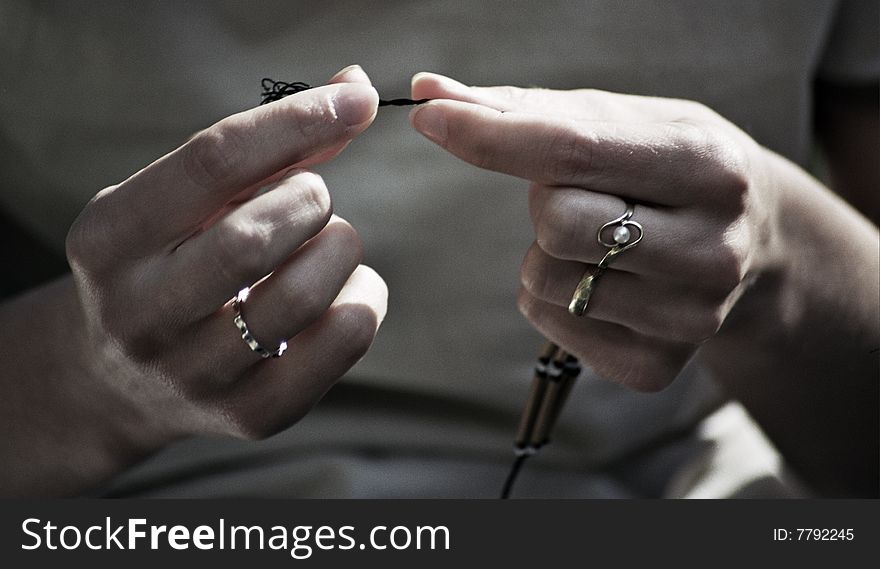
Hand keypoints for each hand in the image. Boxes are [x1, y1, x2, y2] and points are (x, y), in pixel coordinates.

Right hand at [65, 65, 387, 440]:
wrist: (124, 378)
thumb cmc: (168, 265)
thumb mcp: (183, 205)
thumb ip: (264, 151)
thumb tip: (353, 88)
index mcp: (109, 239)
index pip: (211, 163)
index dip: (294, 122)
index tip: (356, 101)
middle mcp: (139, 313)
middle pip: (254, 237)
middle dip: (310, 200)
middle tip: (313, 200)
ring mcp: (193, 373)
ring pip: (303, 294)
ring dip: (341, 248)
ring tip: (328, 244)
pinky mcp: (250, 415)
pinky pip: (342, 342)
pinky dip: (363, 299)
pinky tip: (343, 291)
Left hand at [409, 73, 781, 390]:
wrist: (757, 245)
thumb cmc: (673, 168)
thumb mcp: (625, 120)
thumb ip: (526, 109)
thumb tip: (429, 94)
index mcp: (709, 166)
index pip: (573, 150)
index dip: (489, 136)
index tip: (429, 119)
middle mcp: (713, 248)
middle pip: (555, 222)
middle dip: (543, 200)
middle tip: (583, 194)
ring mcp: (690, 318)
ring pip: (544, 277)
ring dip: (545, 251)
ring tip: (600, 240)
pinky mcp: (656, 367)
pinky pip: (548, 322)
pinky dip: (552, 296)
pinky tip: (604, 281)